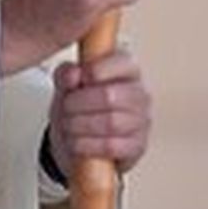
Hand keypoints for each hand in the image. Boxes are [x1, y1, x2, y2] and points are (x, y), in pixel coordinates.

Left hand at [48, 50, 151, 175]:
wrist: (80, 141)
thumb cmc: (79, 106)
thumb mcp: (66, 86)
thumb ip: (66, 74)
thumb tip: (73, 74)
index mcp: (127, 69)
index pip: (122, 62)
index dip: (96, 70)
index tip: (79, 79)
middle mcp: (139, 93)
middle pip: (110, 96)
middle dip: (80, 103)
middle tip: (65, 107)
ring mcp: (141, 121)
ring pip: (111, 122)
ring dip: (81, 125)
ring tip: (67, 125)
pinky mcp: (138, 146)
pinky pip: (111, 146)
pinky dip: (87, 145)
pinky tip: (76, 142)